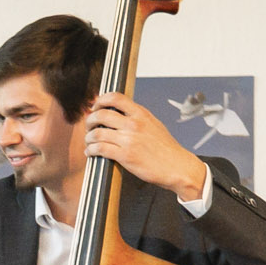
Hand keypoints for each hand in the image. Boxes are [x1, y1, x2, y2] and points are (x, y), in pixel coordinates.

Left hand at [80, 95, 210, 202]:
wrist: (177, 166)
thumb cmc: (166, 148)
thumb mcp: (153, 124)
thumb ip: (137, 118)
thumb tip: (120, 113)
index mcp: (141, 114)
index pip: (115, 97)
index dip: (100, 100)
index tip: (95, 107)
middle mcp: (134, 124)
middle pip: (100, 114)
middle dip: (89, 120)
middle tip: (89, 127)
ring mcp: (129, 139)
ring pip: (97, 133)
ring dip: (88, 138)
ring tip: (89, 142)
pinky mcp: (125, 155)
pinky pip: (99, 149)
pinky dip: (91, 150)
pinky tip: (91, 152)